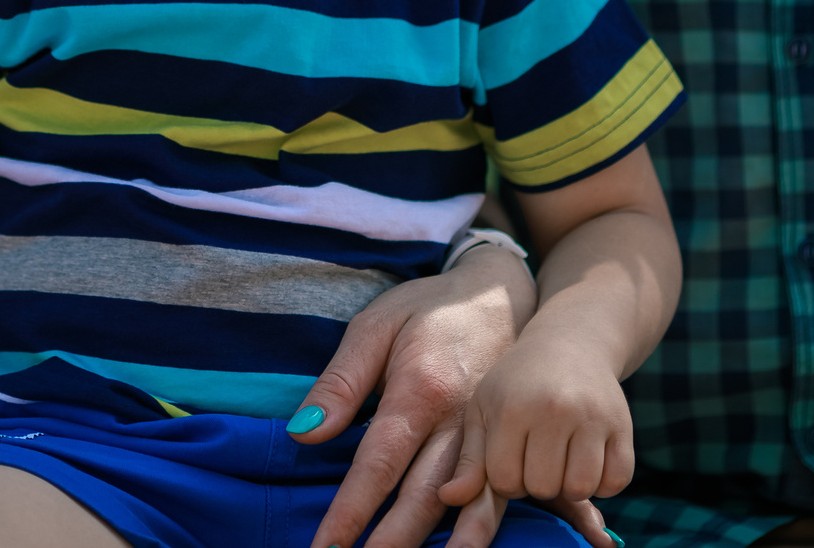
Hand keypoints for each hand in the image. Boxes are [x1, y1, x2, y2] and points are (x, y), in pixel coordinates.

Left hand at [294, 245, 535, 547]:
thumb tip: (304, 434)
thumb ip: (341, 382)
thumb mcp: (375, 325)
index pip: (379, 464)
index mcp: (421, 390)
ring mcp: (492, 435)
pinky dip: (490, 526)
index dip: (352, 510)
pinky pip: (504, 494)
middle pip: (426, 498)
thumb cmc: (428, 307)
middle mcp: (461, 421)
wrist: (501, 290)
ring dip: (451, 546)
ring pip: (472, 506)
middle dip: (393, 543)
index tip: (328, 546)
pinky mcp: (510, 442)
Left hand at [434, 325, 631, 547]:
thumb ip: (469, 459)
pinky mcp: (623, 425)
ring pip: (581, 489)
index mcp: (513, 408)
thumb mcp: (484, 410)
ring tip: (560, 460)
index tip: (509, 457)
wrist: (571, 342)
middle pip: (543, 488)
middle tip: (536, 456)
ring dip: (569, 485)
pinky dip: (603, 483)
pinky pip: (617, 482)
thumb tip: (448, 498)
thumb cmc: (517, 383)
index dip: (506, 479)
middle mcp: (554, 411)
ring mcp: (593, 417)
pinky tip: (588, 460)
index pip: (505, 482)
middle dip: (536, 482)